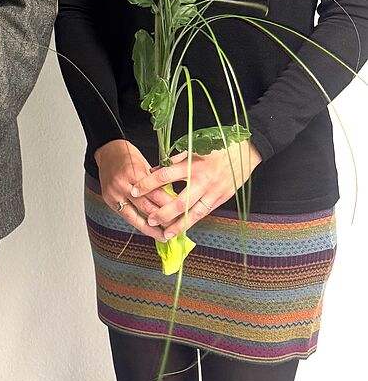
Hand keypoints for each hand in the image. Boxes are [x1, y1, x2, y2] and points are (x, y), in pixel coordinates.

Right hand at [95, 139, 178, 241]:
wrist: (108, 152)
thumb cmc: (129, 157)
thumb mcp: (145, 165)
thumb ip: (156, 183)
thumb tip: (173, 201)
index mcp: (134, 173)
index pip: (156, 194)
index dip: (170, 205)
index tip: (183, 214)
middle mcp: (122, 184)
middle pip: (147, 206)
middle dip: (163, 219)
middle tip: (178, 228)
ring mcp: (114, 193)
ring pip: (136, 215)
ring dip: (152, 227)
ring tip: (165, 235)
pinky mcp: (109, 200)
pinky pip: (127, 216)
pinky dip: (140, 225)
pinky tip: (150, 231)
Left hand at [129, 141, 262, 239]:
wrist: (245, 152)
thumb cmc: (217, 148)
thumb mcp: (193, 149)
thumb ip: (173, 161)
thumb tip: (154, 170)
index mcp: (192, 165)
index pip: (165, 175)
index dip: (148, 183)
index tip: (135, 189)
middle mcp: (202, 180)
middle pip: (179, 201)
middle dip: (162, 212)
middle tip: (149, 219)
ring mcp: (213, 192)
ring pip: (193, 213)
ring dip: (177, 225)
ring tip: (164, 233)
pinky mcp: (221, 199)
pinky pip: (203, 213)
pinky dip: (191, 222)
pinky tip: (182, 229)